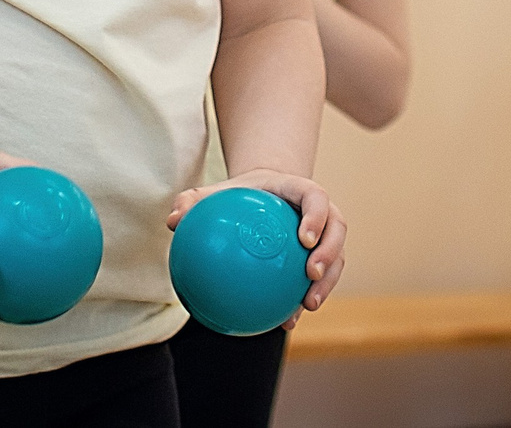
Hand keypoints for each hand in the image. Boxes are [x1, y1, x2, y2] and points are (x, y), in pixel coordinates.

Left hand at [168, 171, 346, 322]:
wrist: (264, 195)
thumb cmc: (240, 193)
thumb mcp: (217, 192)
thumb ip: (194, 202)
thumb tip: (173, 221)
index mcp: (300, 190)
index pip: (317, 198)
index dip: (317, 217)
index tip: (304, 239)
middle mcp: (321, 212)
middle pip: (337, 230)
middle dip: (330, 254)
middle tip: (311, 275)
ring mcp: (325, 236)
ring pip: (336, 259)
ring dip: (328, 283)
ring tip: (307, 306)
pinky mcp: (321, 258)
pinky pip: (320, 279)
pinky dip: (306, 299)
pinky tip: (286, 321)